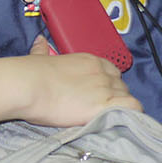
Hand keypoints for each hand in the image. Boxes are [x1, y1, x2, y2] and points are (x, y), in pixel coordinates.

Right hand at [22, 36, 140, 126]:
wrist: (29, 86)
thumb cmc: (31, 73)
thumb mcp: (39, 57)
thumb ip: (43, 50)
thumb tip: (40, 40)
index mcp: (89, 60)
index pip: (111, 71)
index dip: (108, 84)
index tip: (99, 94)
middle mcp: (101, 72)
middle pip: (120, 85)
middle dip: (114, 97)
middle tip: (100, 110)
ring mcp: (105, 88)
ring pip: (126, 96)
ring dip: (120, 107)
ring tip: (107, 119)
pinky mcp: (105, 105)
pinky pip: (132, 107)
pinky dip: (131, 114)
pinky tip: (122, 121)